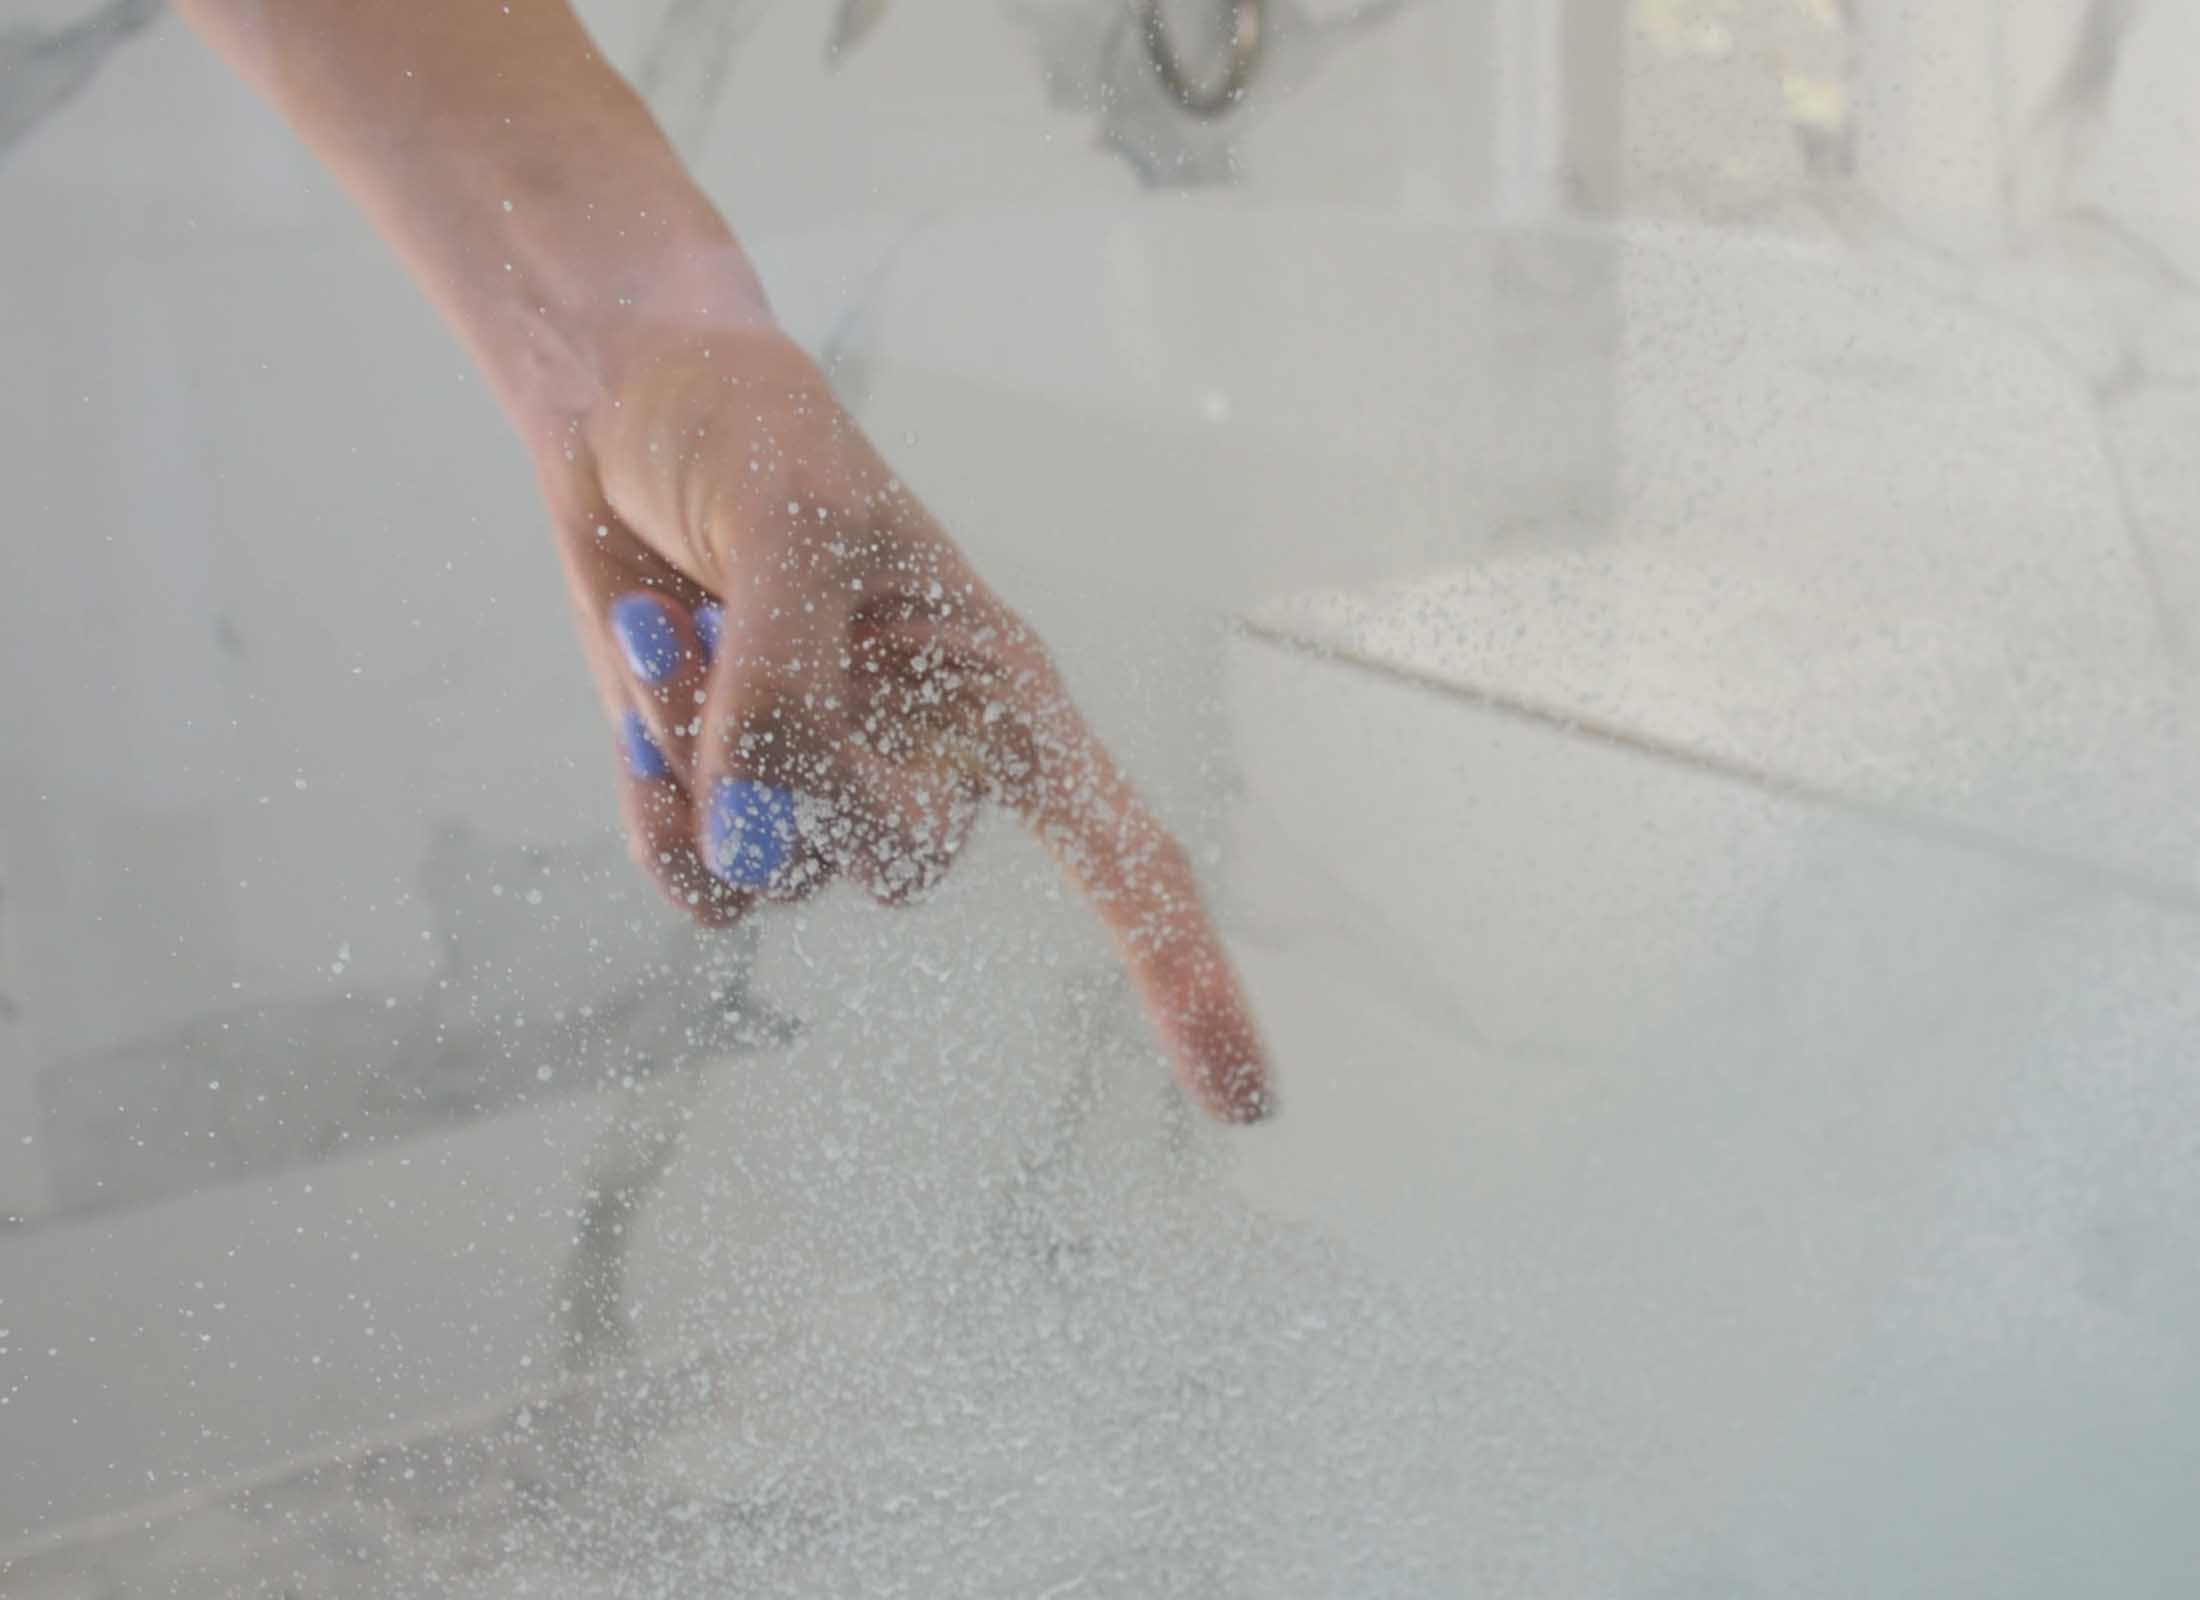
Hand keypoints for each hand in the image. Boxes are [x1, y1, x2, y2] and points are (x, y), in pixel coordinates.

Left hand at [536, 324, 1271, 1123]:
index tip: (1247, 1104)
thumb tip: (746, 837)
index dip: (1184, 971)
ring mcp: (826, 792)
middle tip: (738, 630)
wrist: (626, 412)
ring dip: (702, 753)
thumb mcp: (792, 519)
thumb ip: (782, 686)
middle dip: (804, 770)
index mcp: (1002, 690)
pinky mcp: (729, 808)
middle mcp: (928, 760)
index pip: (1121, 848)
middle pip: (898, 864)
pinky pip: (700, 892)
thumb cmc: (749, 435)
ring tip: (685, 621)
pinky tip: (640, 716)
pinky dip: (656, 819)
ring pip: (779, 874)